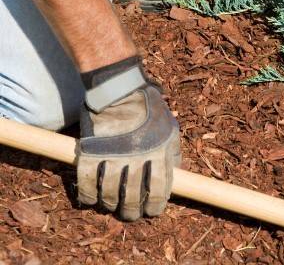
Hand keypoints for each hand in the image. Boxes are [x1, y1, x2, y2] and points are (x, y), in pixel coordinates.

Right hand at [77, 84, 179, 220]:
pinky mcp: (91, 152)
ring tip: (112, 207)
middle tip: (131, 214)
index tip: (152, 211)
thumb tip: (175, 174)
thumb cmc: (147, 107)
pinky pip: (87, 182)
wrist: (118, 89)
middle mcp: (137, 157)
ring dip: (111, 204)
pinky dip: (87, 195)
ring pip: (111, 193)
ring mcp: (113, 155)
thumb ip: (172, 151)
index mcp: (159, 151)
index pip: (159, 188)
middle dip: (133, 211)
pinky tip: (90, 199)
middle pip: (134, 196)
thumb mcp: (170, 127)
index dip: (155, 204)